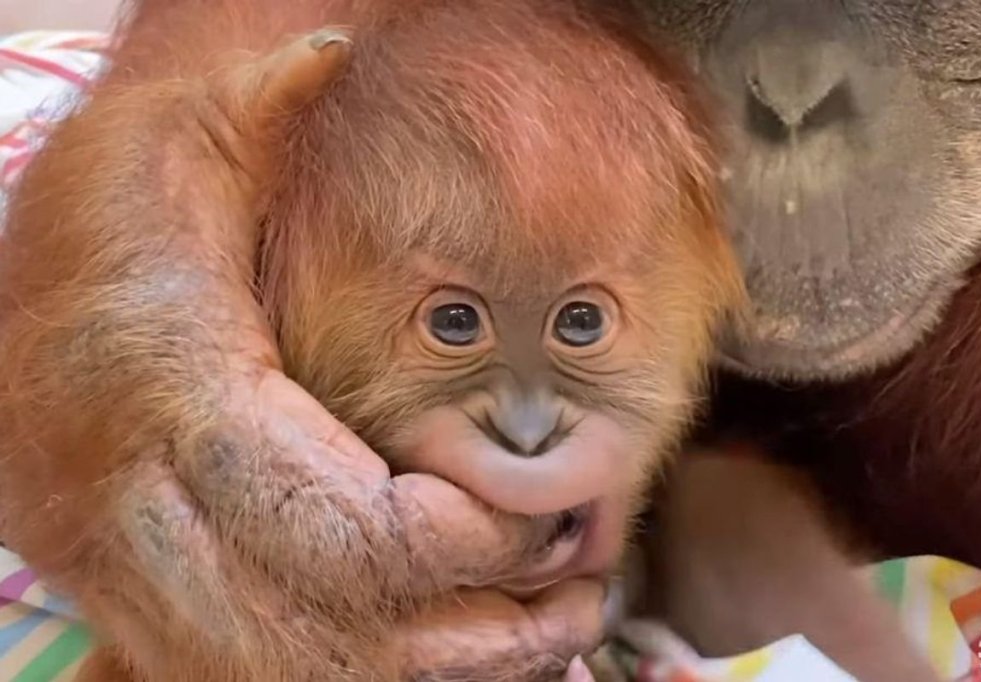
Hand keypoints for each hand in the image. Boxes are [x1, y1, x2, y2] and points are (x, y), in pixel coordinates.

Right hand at [0, 30, 602, 680]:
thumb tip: (333, 45)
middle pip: (319, 637)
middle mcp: (132, 508)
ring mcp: (122, 572)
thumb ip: (254, 98)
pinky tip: (451, 656)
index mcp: (164, 394)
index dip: (459, 546)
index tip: (543, 518)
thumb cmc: (97, 223)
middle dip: (468, 643)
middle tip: (576, 611)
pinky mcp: (134, 601)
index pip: (335, 529)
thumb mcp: (168, 139)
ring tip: (542, 646)